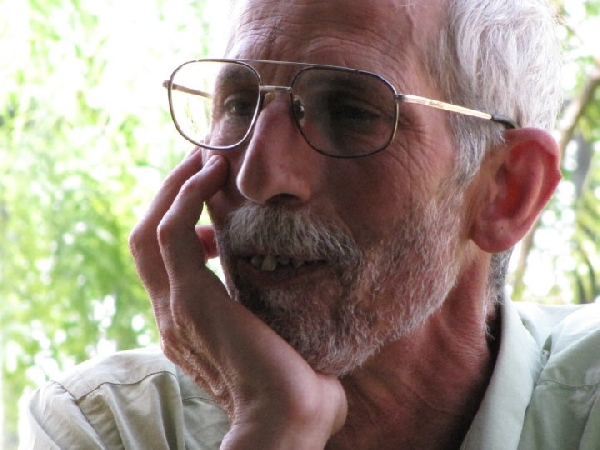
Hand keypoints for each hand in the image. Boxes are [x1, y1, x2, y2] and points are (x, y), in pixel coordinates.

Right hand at [129, 150, 346, 448]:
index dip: (183, 223)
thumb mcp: (278, 344)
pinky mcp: (190, 296)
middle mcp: (171, 313)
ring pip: (151, 229)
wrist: (288, 421)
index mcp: (188, 325)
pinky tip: (213, 172)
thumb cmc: (296, 391)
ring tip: (206, 157)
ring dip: (176, 187)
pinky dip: (187, 195)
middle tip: (203, 164)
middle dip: (172, 196)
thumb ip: (276, 320)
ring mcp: (176, 305)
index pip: (167, 262)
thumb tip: (302, 302)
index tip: (216, 199)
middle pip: (147, 239)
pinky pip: (172, 230)